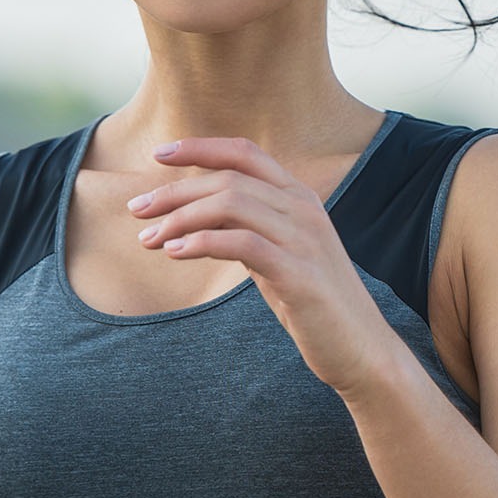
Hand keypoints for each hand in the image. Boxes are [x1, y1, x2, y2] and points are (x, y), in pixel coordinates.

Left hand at [125, 136, 404, 397]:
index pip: (245, 153)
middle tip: (137, 210)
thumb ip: (250, 229)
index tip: (159, 154)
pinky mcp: (299, 273)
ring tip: (150, 239)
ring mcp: (304, 239)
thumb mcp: (280, 254)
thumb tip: (200, 216)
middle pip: (228, 179)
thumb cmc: (314, 303)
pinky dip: (203, 242)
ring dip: (181, 217)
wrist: (361, 350)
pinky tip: (176, 252)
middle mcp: (304, 209)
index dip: (201, 147)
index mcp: (300, 198)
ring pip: (232, 203)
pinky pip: (242, 243)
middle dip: (175, 191)